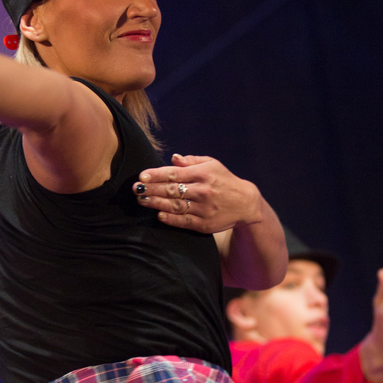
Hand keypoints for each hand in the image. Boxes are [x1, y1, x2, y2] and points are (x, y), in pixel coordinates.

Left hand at [134, 153, 259, 232]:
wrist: (246, 203)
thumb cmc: (224, 181)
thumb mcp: (213, 165)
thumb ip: (192, 161)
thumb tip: (173, 158)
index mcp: (203, 174)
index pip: (174, 174)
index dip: (156, 175)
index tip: (142, 176)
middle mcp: (203, 191)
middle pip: (171, 190)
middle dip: (151, 189)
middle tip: (136, 189)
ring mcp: (203, 208)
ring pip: (175, 206)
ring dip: (156, 204)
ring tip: (142, 200)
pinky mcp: (205, 224)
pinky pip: (184, 221)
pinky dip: (171, 219)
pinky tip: (159, 215)